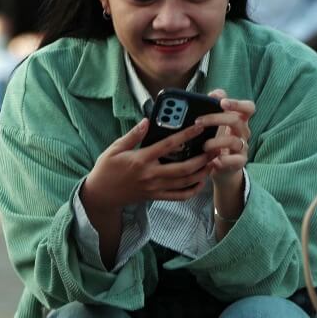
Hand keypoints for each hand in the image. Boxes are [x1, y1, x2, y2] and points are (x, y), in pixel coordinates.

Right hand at [80, 119, 210, 218]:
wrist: (101, 195)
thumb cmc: (107, 169)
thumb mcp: (115, 148)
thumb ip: (133, 135)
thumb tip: (147, 121)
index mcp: (141, 160)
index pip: (167, 145)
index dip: (185, 135)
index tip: (199, 126)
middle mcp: (151, 175)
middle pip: (183, 168)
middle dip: (202, 159)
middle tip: (215, 149)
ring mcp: (155, 188)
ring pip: (184, 183)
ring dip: (201, 174)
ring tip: (213, 163)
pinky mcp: (156, 196)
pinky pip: (178, 196)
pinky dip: (192, 191)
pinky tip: (201, 182)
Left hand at [195, 89, 255, 191]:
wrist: (223, 169)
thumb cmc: (217, 142)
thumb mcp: (216, 125)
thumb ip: (214, 108)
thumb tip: (212, 93)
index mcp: (239, 120)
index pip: (248, 108)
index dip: (237, 103)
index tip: (222, 102)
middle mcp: (243, 132)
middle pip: (236, 120)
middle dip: (215, 119)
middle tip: (199, 122)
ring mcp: (243, 147)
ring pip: (233, 140)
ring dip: (215, 142)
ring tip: (204, 146)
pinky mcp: (240, 162)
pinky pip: (235, 160)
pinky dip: (223, 160)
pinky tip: (214, 161)